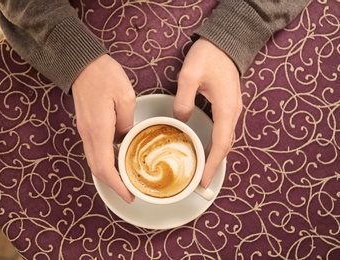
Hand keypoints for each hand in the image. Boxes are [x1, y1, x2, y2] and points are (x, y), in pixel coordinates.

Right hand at [72, 54, 134, 202]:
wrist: (81, 63)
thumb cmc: (104, 75)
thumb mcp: (125, 97)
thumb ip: (127, 123)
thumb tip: (126, 138)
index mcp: (99, 129)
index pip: (104, 166)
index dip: (116, 184)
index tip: (129, 194)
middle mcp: (88, 134)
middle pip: (97, 168)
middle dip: (113, 184)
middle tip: (130, 191)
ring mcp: (85, 131)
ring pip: (94, 161)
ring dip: (109, 173)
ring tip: (127, 178)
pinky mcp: (86, 126)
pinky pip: (94, 150)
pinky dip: (105, 161)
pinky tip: (119, 159)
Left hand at [174, 37, 241, 188]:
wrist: (225, 42)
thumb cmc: (209, 55)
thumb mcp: (189, 75)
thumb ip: (183, 100)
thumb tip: (180, 121)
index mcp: (226, 109)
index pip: (221, 144)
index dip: (212, 165)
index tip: (204, 181)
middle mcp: (233, 113)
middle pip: (225, 146)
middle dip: (213, 165)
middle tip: (199, 181)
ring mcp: (232, 109)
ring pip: (225, 139)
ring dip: (215, 156)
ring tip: (201, 170)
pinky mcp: (228, 106)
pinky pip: (222, 131)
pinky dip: (215, 144)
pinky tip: (205, 148)